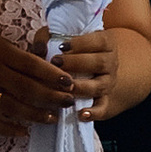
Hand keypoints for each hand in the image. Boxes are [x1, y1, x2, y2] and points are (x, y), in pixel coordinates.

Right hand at [0, 26, 76, 137]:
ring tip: (52, 119)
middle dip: (51, 97)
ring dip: (35, 115)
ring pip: (13, 107)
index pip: (32, 66)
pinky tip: (24, 133)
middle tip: (69, 102)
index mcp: (1, 54)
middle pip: (27, 88)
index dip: (52, 75)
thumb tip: (46, 44)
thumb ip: (19, 50)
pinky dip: (8, 129)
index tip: (70, 82)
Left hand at [32, 25, 150, 123]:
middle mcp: (110, 63)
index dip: (81, 44)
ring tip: (65, 87)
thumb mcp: (62, 37)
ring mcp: (108, 83)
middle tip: (56, 63)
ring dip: (81, 87)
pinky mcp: (105, 101)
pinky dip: (94, 112)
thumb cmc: (72, 50)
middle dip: (77, 63)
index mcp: (105, 43)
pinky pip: (103, 108)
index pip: (98, 41)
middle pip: (100, 63)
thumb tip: (39, 50)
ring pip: (100, 86)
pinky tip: (80, 114)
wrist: (94, 67)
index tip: (61, 46)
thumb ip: (48, 38)